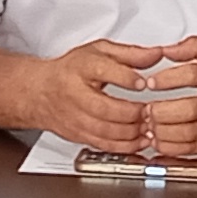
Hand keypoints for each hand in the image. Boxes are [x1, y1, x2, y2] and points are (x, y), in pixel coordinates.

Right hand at [22, 40, 171, 155]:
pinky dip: (124, 146)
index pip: (103, 71)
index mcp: (82, 68)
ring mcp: (75, 117)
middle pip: (104, 108)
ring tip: (148, 126)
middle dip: (132, 112)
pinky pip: (103, 144)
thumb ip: (130, 54)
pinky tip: (138, 140)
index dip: (127, 78)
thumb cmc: (71, 70)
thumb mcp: (99, 52)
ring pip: (105, 131)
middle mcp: (75, 93)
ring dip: (131, 131)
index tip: (144, 83)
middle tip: (150, 110)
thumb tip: (156, 54)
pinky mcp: (77, 135)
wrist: (40, 92)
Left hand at [129, 37, 196, 161]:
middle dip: (162, 111)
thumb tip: (166, 50)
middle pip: (190, 109)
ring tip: (149, 126)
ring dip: (163, 132)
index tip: (151, 82)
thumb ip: (194, 46)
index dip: (168, 79)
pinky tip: (159, 141)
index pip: (194, 75)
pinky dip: (172, 148)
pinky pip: (194, 150)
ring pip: (190, 134)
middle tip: (146, 109)